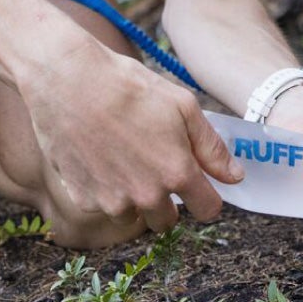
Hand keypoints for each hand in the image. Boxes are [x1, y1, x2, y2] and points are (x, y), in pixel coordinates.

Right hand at [16, 33, 240, 233]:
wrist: (67, 80)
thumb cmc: (128, 86)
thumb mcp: (183, 107)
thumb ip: (212, 148)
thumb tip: (235, 177)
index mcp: (177, 173)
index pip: (208, 210)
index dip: (206, 197)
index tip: (197, 185)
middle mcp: (146, 195)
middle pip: (167, 221)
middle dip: (166, 200)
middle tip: (152, 166)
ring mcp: (111, 201)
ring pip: (133, 216)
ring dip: (132, 198)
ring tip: (122, 159)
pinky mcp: (81, 199)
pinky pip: (101, 205)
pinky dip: (102, 190)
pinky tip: (96, 157)